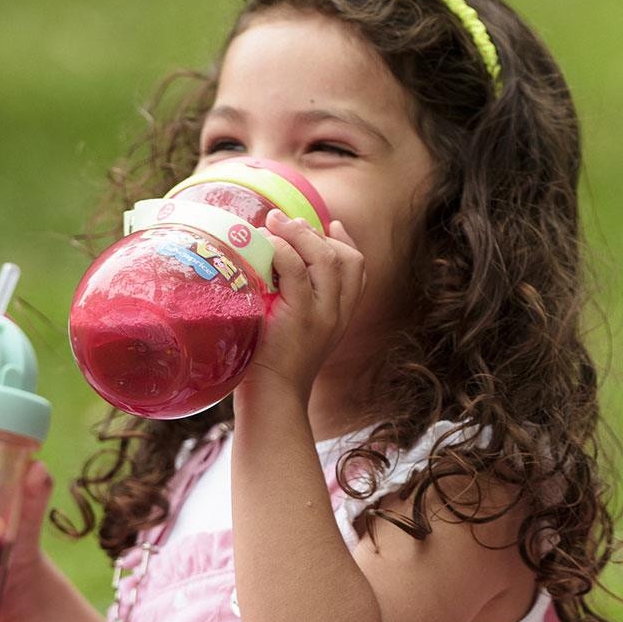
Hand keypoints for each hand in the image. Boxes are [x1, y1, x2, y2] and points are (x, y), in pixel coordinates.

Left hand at [243, 211, 365, 399]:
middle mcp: (337, 314)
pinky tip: (265, 245)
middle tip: (281, 220)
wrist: (272, 400)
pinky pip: (296, 269)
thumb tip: (270, 269)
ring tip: (271, 225)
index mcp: (340, 317)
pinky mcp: (300, 316)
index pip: (357, 269)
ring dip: (298, 234)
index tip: (327, 225)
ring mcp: (322, 315)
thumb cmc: (271, 368)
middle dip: (313, 232)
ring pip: (325, 258)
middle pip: (345, 258)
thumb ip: (292, 304)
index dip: (344, 241)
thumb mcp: (292, 332)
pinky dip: (281, 250)